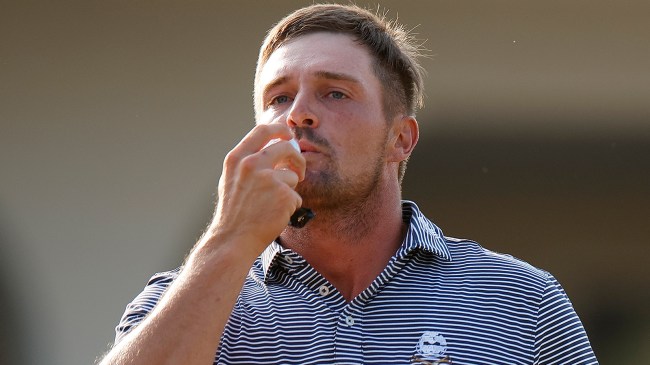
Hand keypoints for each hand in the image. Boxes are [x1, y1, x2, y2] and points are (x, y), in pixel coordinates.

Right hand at [205, 124, 305, 254]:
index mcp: (237, 158)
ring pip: (293, 176)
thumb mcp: (232, 179)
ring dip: (290, 190)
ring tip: (273, 205)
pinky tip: (275, 215)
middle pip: (287, 147)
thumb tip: (275, 148)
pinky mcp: (284, 195)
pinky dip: (290, 207)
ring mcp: (269, 179)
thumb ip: (249, 162)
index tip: (288, 135)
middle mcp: (252, 164)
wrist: (233, 240)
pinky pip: (296, 196)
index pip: (263, 130)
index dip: (280, 130)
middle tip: (299, 170)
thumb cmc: (234, 212)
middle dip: (297, 158)